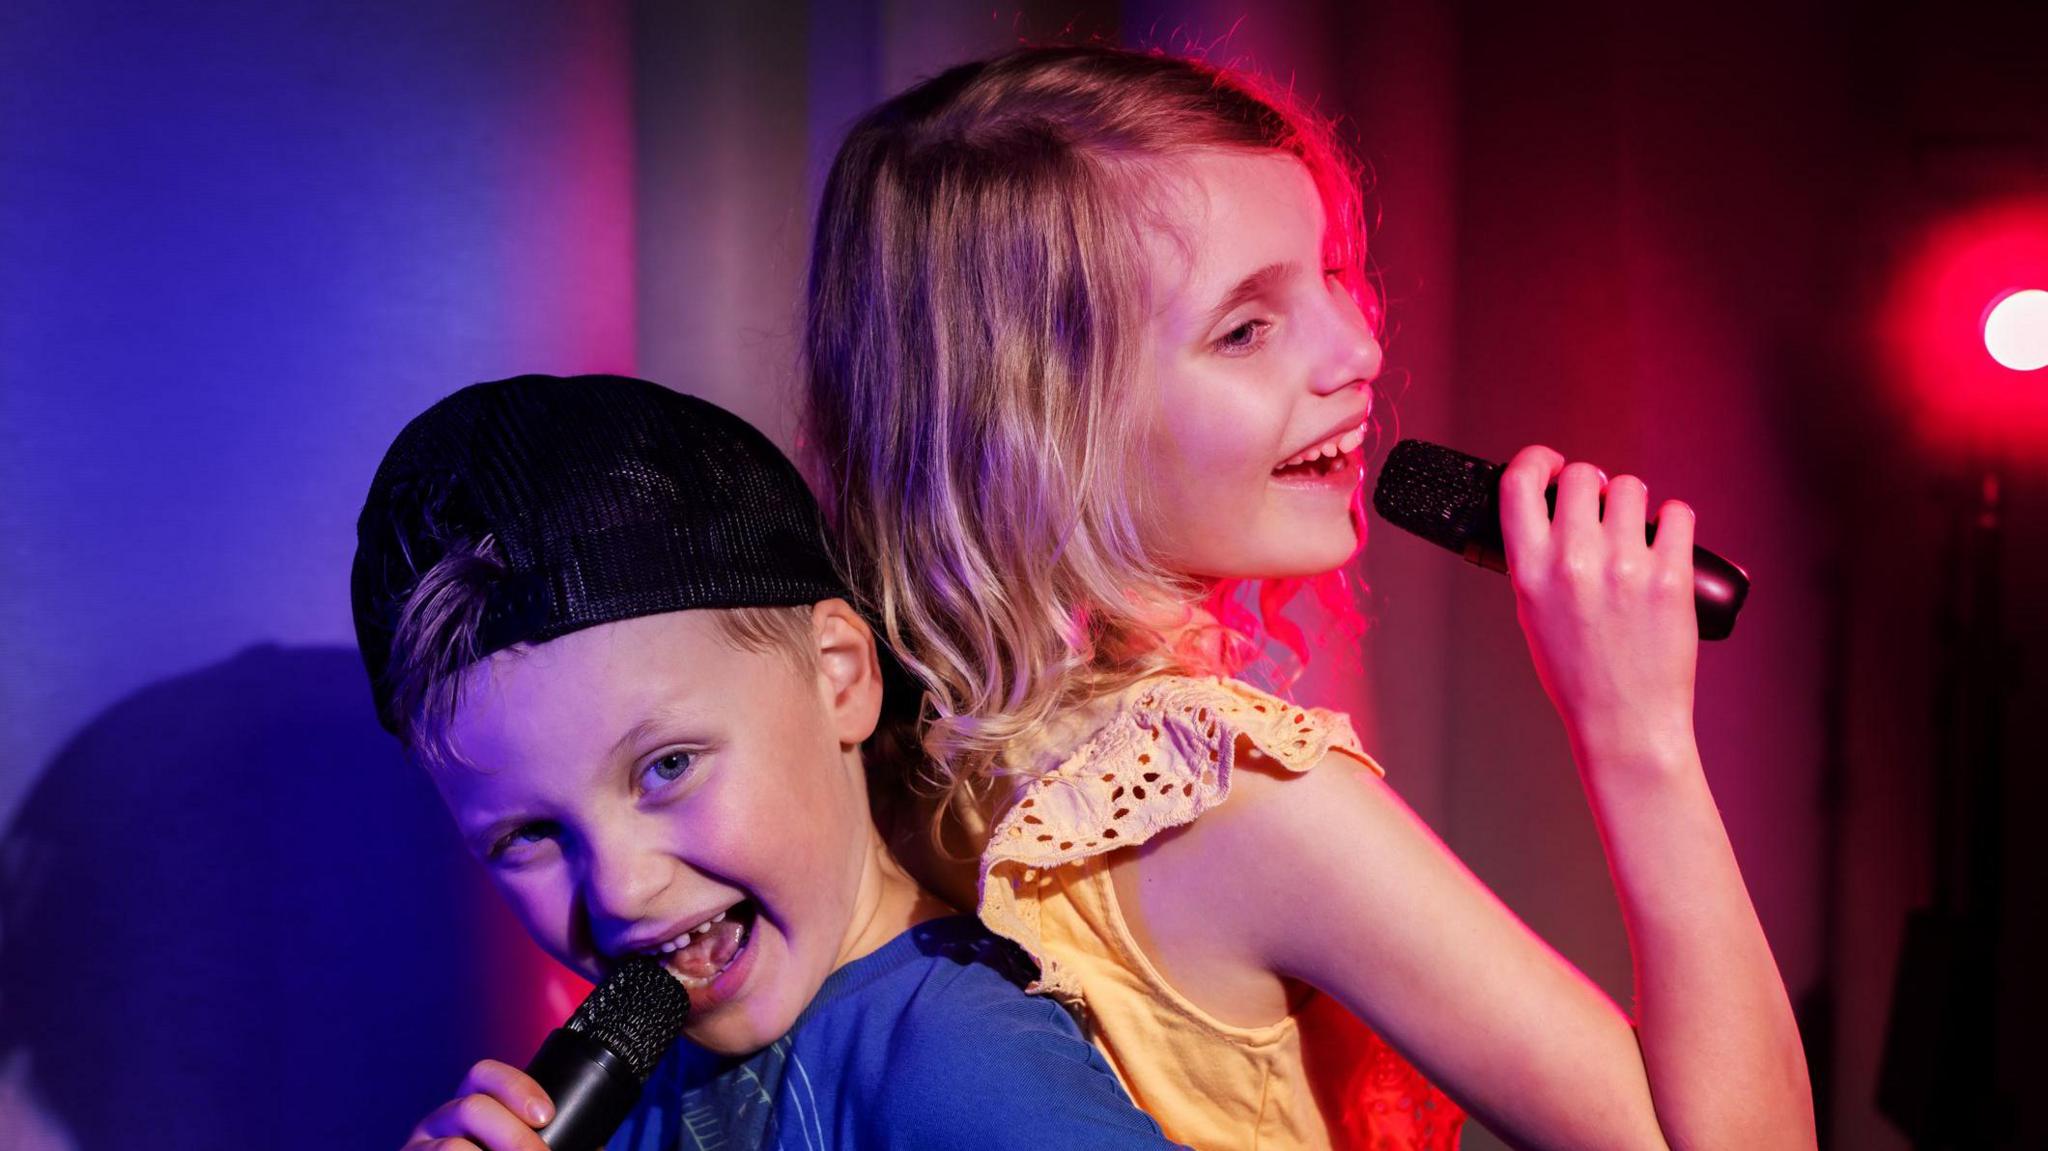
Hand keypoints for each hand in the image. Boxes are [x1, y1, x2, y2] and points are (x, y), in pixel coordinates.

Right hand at [402, 1058, 553, 1150]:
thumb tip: (592, 1146)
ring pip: (452, 1147)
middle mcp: (438, 1123)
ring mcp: (419, 1149)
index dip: (516, 1087)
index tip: (546, 1115)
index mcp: (468, 1108)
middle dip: (513, 1136)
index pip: (483, 1075)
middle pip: (471, 1108)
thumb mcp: (513, 1146)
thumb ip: (546, 1144)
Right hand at [1497, 445, 1698, 762]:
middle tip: (1600, 505)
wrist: (1625, 721)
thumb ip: (1537, 561)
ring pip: (1631, 488)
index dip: (1535, 460)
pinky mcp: (1671, 576)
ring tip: (1635, 530)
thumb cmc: (1577, 675)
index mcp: (1531, 570)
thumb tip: (1554, 515)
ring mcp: (1625, 566)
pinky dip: (1673, 521)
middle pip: (1582, 475)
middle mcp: (1574, 561)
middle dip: (1592, 484)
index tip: (1549, 464)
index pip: (1519, 483)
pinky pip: (1676, 514)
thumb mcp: (1532, 614)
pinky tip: (1666, 540)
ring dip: (1633, 501)